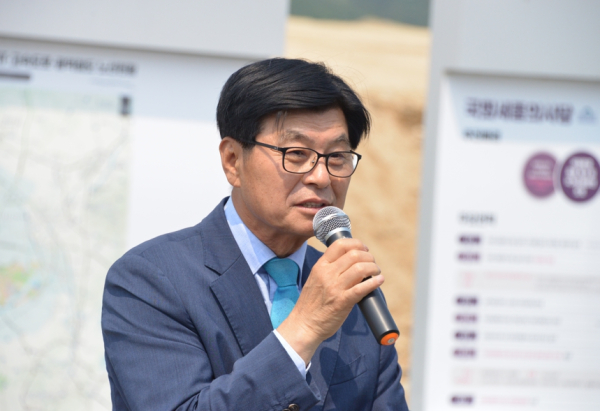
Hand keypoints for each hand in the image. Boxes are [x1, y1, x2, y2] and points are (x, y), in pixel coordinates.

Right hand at [277, 238, 382, 363]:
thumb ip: (329, 270)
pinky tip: (379, 281)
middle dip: (368, 256)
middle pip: (354, 254)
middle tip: (372, 263)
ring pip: (360, 268)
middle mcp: (327, 274)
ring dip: (373, 268)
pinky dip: (374, 282)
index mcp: (320, 266)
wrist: (304, 325)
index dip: (356, 243)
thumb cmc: (311, 304)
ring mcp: (335, 288)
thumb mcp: (315, 279)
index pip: (339, 244)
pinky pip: (362, 288)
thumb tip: (350, 262)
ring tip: (376, 272)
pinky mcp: (342, 302)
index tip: (363, 249)